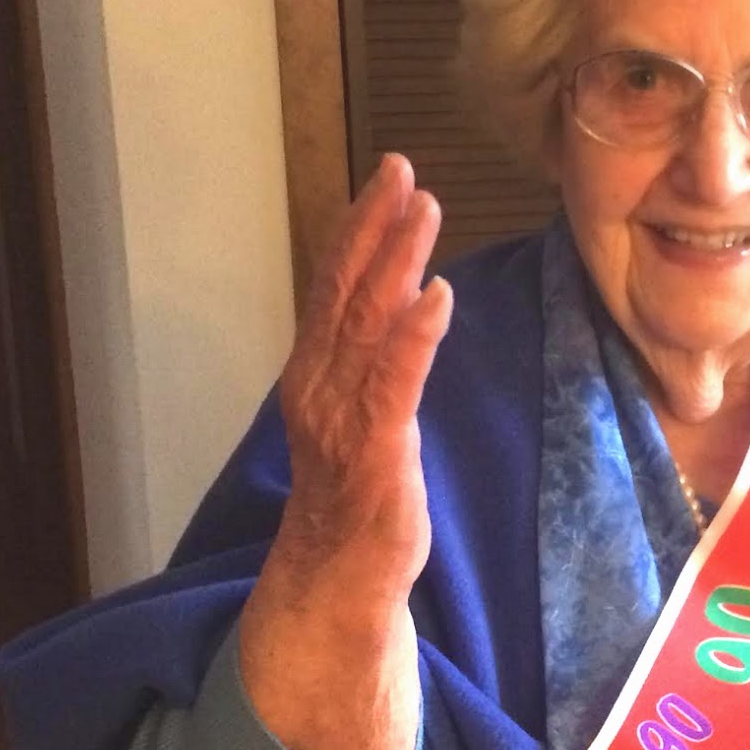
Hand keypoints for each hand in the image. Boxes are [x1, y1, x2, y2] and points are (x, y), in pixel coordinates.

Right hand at [272, 152, 450, 603]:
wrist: (335, 580)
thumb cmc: (354, 497)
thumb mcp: (358, 415)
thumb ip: (372, 363)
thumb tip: (402, 308)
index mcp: (314, 373)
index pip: (334, 286)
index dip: (359, 229)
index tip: (388, 179)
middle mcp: (318, 384)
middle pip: (345, 289)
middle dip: (374, 225)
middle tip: (401, 169)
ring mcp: (342, 415)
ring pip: (367, 322)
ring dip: (396, 261)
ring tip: (422, 209)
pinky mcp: (374, 449)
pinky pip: (393, 381)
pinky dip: (413, 334)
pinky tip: (434, 295)